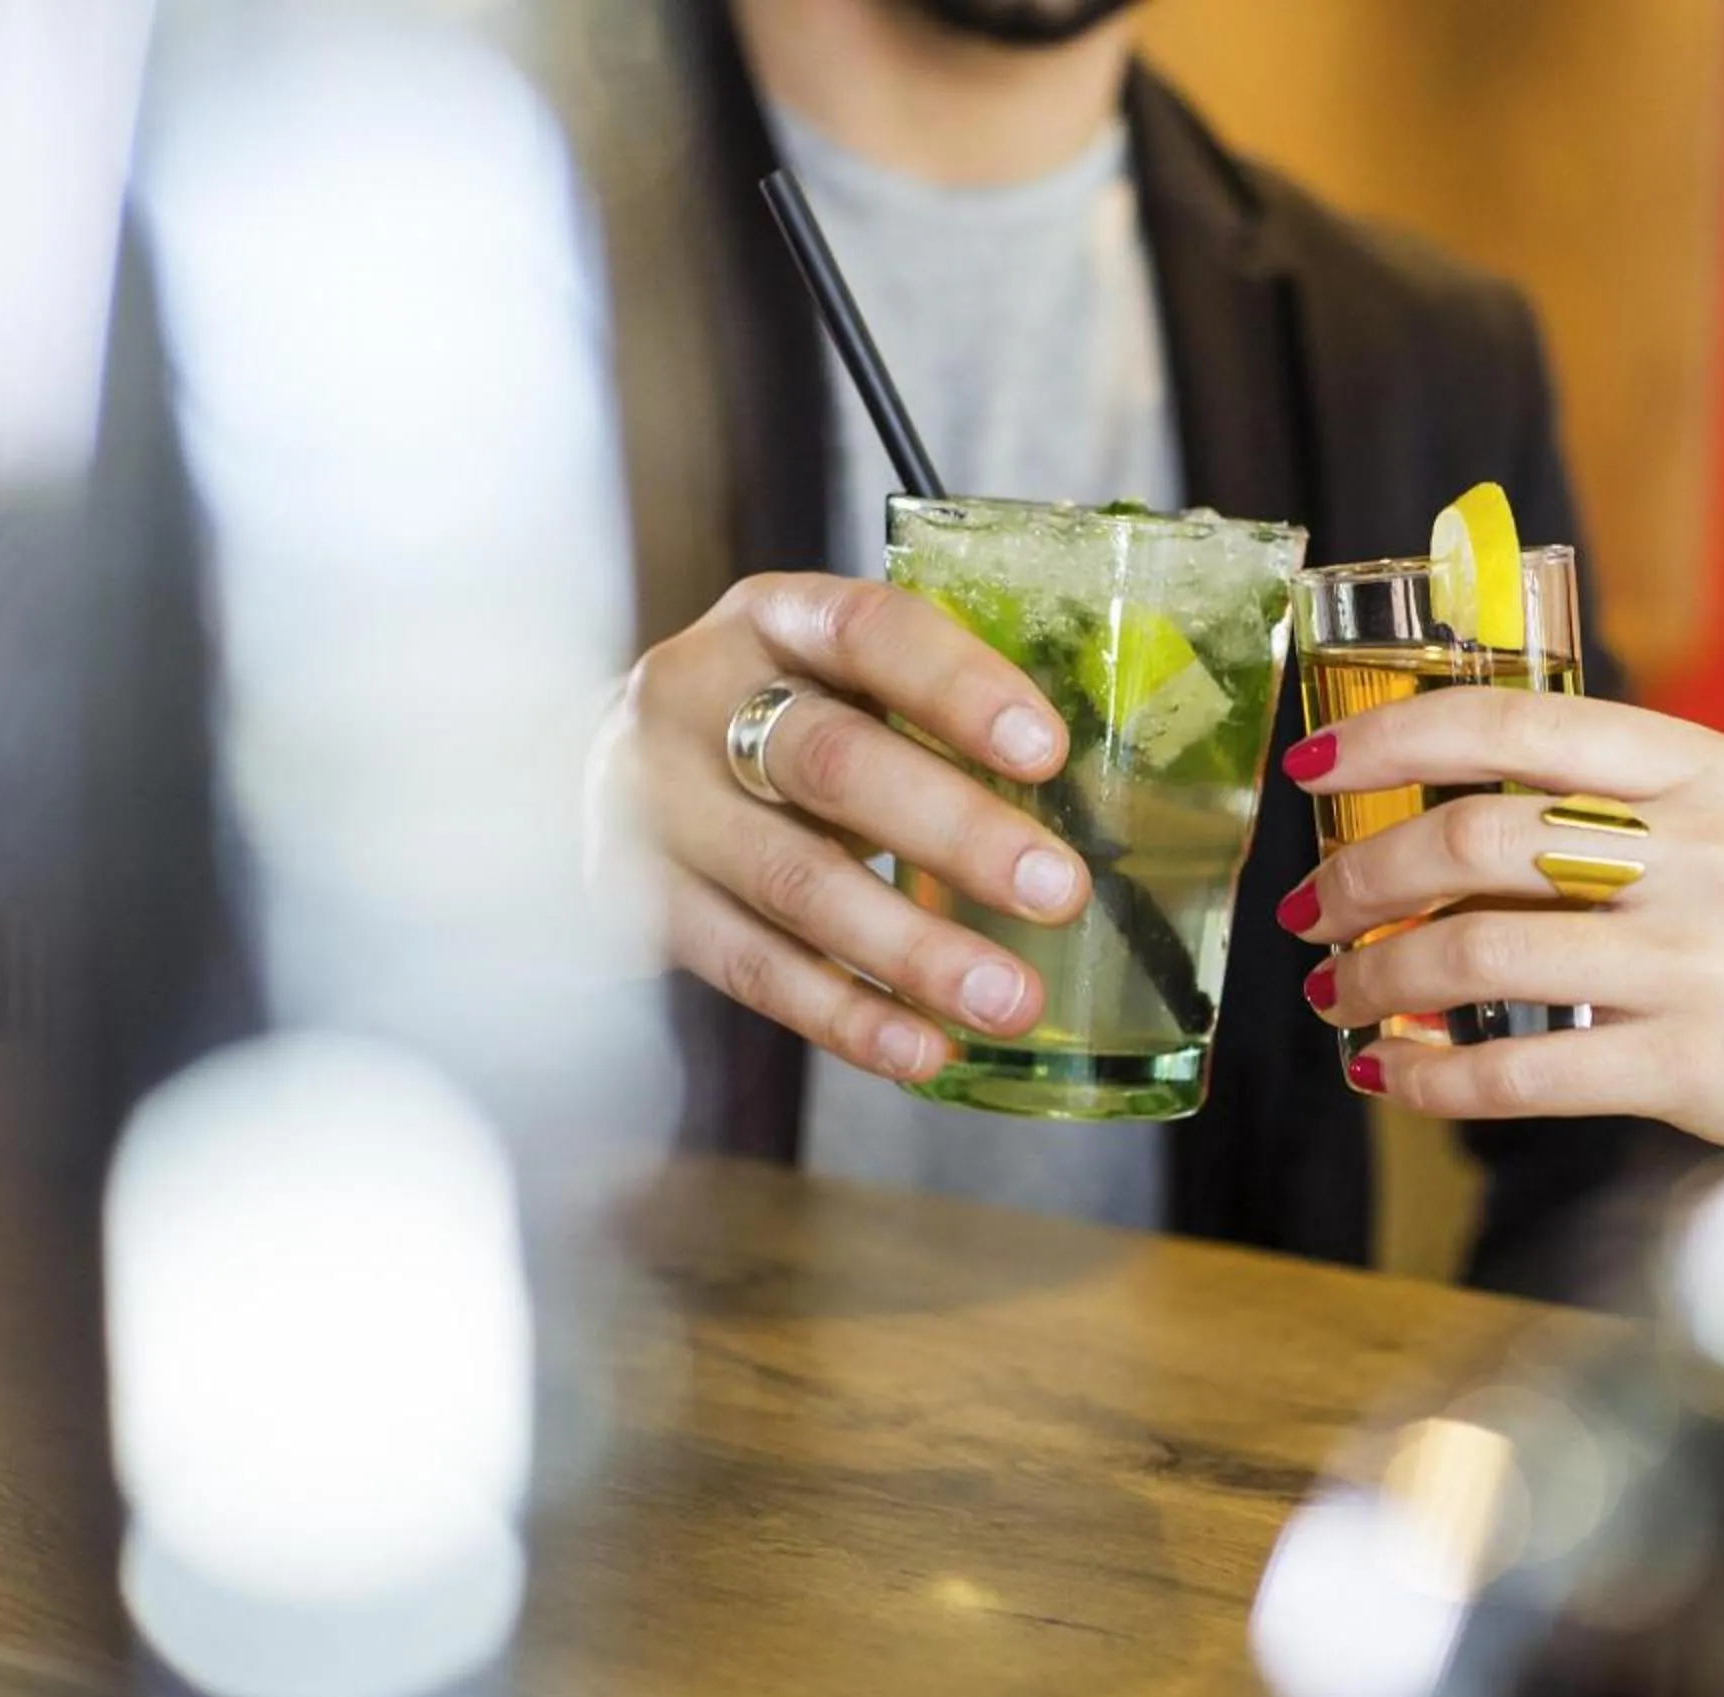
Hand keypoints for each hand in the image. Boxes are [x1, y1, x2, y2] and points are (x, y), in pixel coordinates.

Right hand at [594, 573, 1091, 1083]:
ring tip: (1010, 1000)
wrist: (617, 773)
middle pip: (829, 763)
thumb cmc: (781, 722)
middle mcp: (697, 697)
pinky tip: (923, 1049)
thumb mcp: (840, 682)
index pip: (866, 630)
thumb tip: (1105, 788)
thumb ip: (935, 713)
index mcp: (772, 620)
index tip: (1048, 750)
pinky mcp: (638, 901)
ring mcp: (655, 804)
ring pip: (793, 881)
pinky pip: (751, 968)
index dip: (958, 686)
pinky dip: (844, 1016)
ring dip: (912, 951)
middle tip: (1059, 892)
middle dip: (954, 832)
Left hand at [1279, 692, 1723, 1214]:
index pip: (1520, 723)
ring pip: (1478, 949)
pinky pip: (1521, 1071)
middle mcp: (1703, 853)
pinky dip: (1434, 1077)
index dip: (1395, 733)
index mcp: (1715, 774)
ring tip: (1338, 998)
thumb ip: (1646, 812)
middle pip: (1475, 835)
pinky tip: (1395, 1079)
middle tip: (1311, 909)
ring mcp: (1700, 961)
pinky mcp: (1696, 1070)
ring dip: (1378, 976)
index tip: (1318, 760)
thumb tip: (1482, 816)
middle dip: (1360, 872)